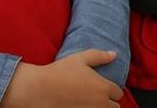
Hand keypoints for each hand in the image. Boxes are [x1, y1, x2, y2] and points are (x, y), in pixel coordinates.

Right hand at [0, 49, 122, 107]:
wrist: (37, 89)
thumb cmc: (59, 72)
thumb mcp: (81, 58)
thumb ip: (100, 56)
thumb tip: (114, 54)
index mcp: (103, 88)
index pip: (118, 93)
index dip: (111, 90)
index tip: (102, 87)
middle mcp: (99, 104)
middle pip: (114, 107)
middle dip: (107, 101)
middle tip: (95, 96)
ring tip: (88, 102)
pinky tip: (79, 106)